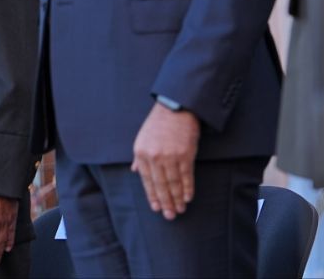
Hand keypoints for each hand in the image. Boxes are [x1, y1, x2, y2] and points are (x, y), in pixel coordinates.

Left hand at [132, 102, 199, 218]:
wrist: (175, 108)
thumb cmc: (158, 123)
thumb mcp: (142, 138)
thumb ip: (139, 157)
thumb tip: (135, 172)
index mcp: (141, 153)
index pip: (146, 180)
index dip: (152, 196)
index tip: (156, 208)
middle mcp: (154, 156)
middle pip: (160, 185)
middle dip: (165, 202)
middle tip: (169, 216)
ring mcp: (169, 156)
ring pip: (173, 183)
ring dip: (177, 199)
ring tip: (180, 209)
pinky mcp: (185, 154)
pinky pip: (186, 176)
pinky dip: (187, 188)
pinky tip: (188, 197)